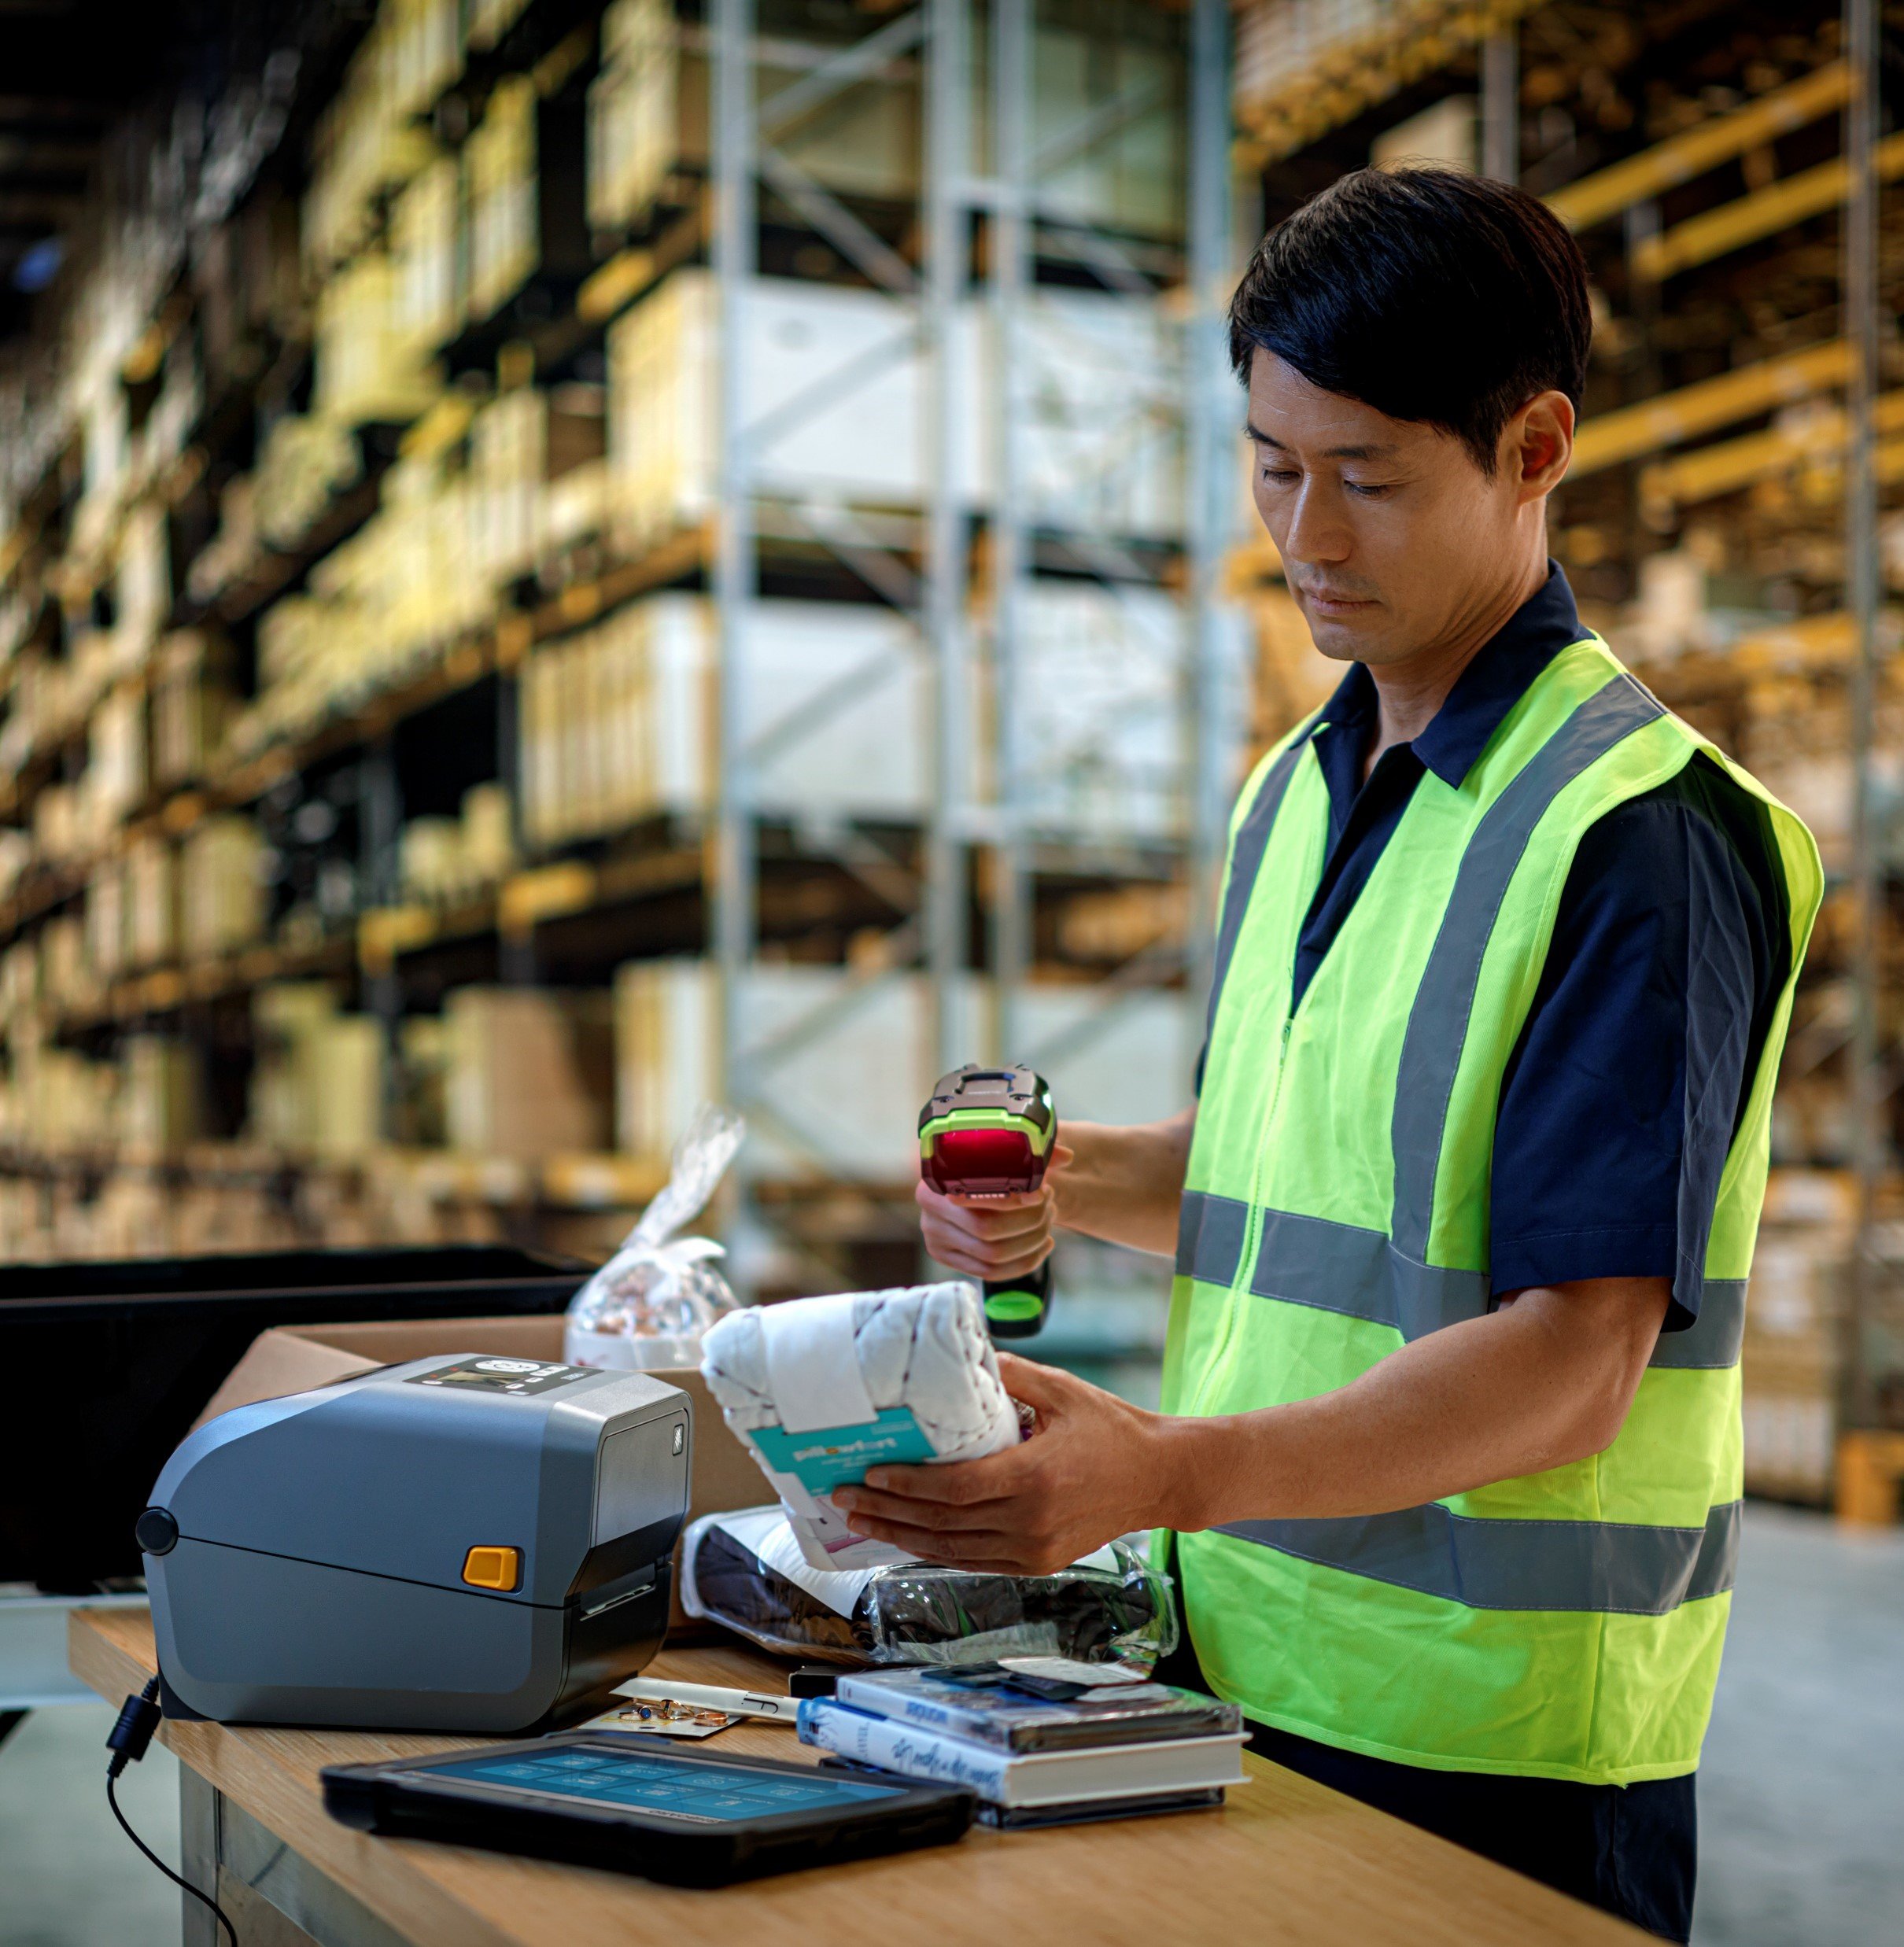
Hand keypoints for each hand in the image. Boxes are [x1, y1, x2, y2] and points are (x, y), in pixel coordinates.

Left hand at [831, 1353, 1184, 1575]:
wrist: (1159, 1478)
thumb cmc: (1111, 1428)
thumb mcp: (1062, 1390)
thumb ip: (1010, 1374)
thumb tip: (960, 1353)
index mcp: (1034, 1477)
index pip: (954, 1490)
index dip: (906, 1484)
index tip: (869, 1472)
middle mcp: (1030, 1522)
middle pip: (942, 1524)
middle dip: (887, 1511)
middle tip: (844, 1497)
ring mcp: (1033, 1550)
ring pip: (952, 1550)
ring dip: (901, 1536)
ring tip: (861, 1520)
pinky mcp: (1038, 1564)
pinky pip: (974, 1562)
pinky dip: (936, 1551)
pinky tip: (906, 1537)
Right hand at [916, 1142, 1073, 1282]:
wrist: (966, 1186)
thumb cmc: (990, 1167)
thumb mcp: (1008, 1155)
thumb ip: (1037, 1154)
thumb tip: (1067, 1157)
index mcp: (936, 1181)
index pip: (977, 1198)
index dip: (1013, 1200)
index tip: (1041, 1193)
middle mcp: (929, 1213)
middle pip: (987, 1230)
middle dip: (1028, 1222)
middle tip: (1050, 1207)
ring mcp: (936, 1240)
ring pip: (992, 1255)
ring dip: (1030, 1243)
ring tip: (1049, 1224)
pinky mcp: (947, 1259)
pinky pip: (990, 1273)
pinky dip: (1023, 1263)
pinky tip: (1043, 1247)